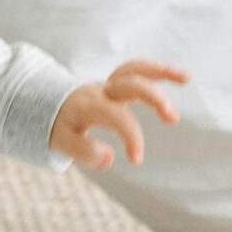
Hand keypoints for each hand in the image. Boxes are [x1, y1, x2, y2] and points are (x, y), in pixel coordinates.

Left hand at [50, 61, 189, 169]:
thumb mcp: (61, 143)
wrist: (44, 104)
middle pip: (129, 84)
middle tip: (173, 118)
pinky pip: (137, 71)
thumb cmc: (56, 126)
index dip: (132, 138)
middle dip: (153, 98)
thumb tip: (111, 157)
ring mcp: (108, 85)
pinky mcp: (115, 84)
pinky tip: (180, 76)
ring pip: (135, 70)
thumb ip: (84, 153)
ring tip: (186, 77)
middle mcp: (101, 91)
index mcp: (89, 106)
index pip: (118, 118)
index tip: (137, 160)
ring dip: (161, 72)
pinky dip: (157, 71)